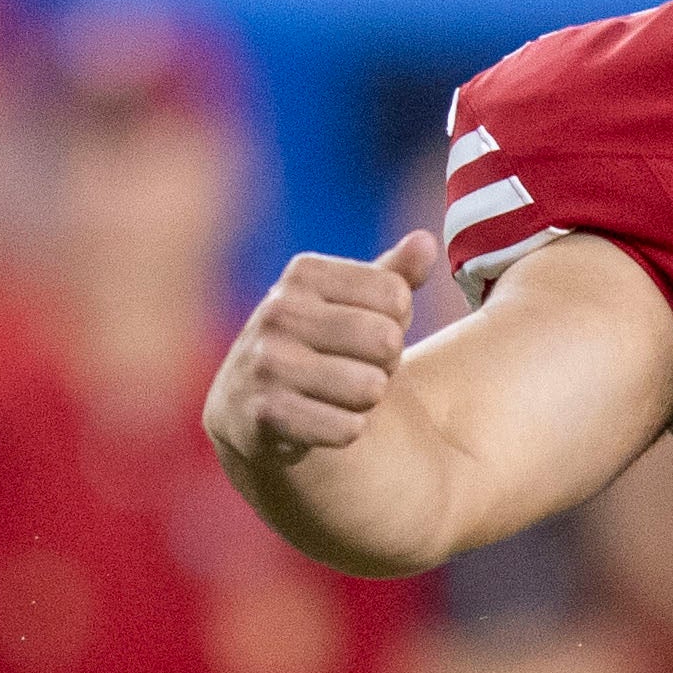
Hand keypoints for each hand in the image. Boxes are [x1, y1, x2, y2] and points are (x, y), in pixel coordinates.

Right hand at [207, 230, 439, 464]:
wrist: (246, 407)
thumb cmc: (314, 347)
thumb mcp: (348, 303)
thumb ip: (392, 274)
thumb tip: (426, 242)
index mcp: (303, 273)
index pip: (395, 294)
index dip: (394, 322)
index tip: (364, 333)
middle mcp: (280, 310)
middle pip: (386, 340)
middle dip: (384, 364)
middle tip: (353, 368)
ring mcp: (268, 362)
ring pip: (370, 387)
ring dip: (365, 400)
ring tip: (336, 394)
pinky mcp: (266, 414)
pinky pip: (348, 428)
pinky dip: (346, 431)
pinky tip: (320, 420)